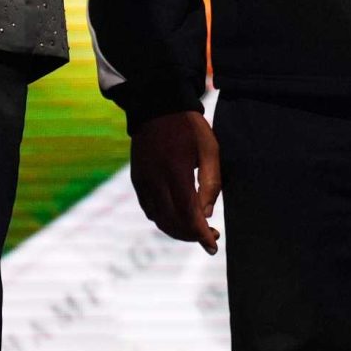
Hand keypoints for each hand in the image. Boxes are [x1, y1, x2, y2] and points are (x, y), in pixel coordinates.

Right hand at [127, 111, 220, 253]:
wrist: (157, 105)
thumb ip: (211, 184)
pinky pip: (148, 208)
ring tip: (195, 228)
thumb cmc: (189, 127)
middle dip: (191, 235)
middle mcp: (155, 179)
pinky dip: (162, 218)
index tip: (213, 245)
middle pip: (171, 221)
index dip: (200, 234)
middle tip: (210, 236)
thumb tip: (207, 215)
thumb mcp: (209, 150)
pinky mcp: (137, 178)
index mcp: (175, 171)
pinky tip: (177, 216)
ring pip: (158, 218)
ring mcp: (142, 179)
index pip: (188, 214)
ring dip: (177, 230)